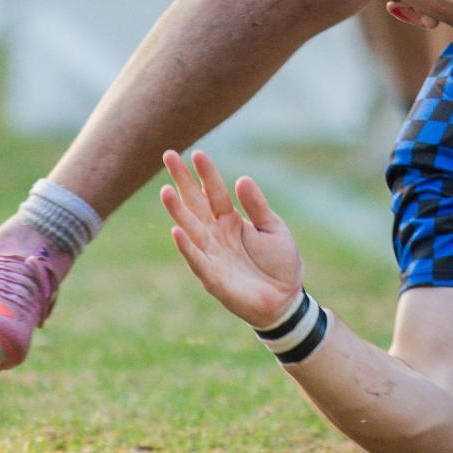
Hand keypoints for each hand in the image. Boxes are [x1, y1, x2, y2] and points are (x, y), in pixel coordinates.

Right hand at [159, 149, 302, 329]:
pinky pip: (198, 260)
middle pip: (196, 204)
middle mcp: (216, 234)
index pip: (214, 192)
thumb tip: (241, 178)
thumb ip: (256, 205)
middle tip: (169, 156)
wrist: (286, 299)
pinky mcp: (213, 278)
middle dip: (182, 182)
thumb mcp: (273, 228)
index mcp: (231, 220)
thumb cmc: (279, 262)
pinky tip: (177, 231)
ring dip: (178, 211)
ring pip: (191, 229)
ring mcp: (212, 255)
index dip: (206, 173)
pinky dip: (187, 247)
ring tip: (166, 191)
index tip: (197, 153)